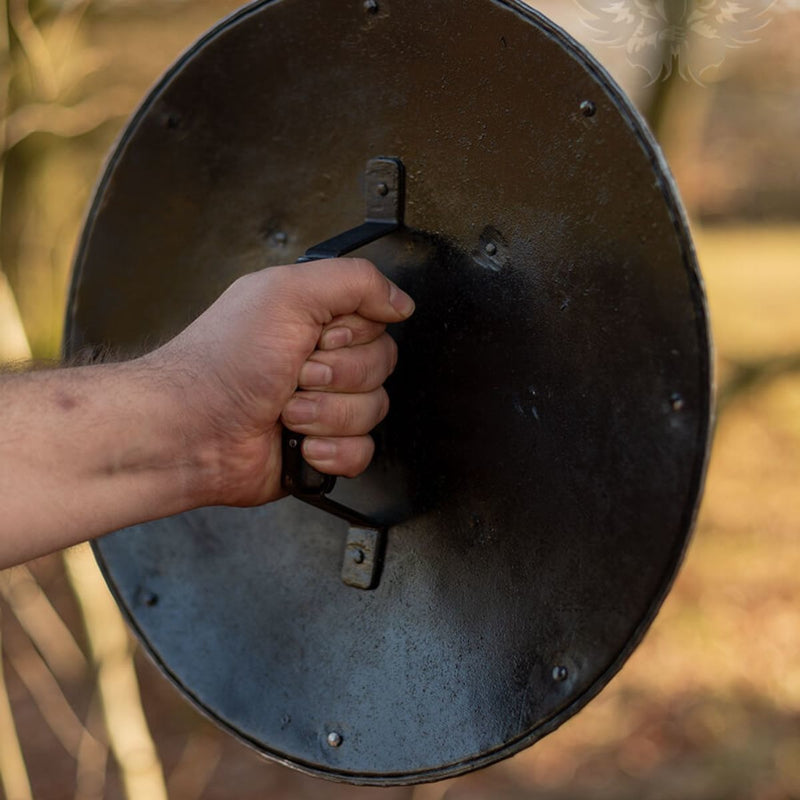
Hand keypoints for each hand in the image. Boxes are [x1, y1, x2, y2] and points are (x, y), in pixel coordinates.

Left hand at [146, 258, 414, 507]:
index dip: (352, 336)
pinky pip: (362, 452)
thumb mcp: (286, 293)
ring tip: (286, 411)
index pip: (377, 324)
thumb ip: (354, 281)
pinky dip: (332, 451)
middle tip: (296, 375)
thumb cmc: (220, 363)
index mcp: (314, 320)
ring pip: (374, 411)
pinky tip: (300, 443)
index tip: (318, 338)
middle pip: (381, 367)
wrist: (190, 431)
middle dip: (337, 376)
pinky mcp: (321, 448)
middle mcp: (321, 361)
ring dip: (327, 414)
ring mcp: (322, 406)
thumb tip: (401, 300)